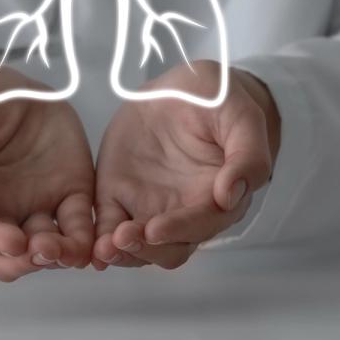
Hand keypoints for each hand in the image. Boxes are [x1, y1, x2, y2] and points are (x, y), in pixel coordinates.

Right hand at [0, 63, 94, 281]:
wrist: (11, 85)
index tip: (13, 241)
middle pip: (8, 257)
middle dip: (25, 261)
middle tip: (42, 249)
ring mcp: (36, 206)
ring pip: (46, 250)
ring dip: (58, 256)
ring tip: (70, 250)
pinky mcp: (69, 195)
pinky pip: (80, 227)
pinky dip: (87, 241)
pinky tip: (95, 244)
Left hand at [92, 61, 279, 270]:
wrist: (181, 88)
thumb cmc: (220, 101)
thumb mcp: (242, 116)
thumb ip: (248, 156)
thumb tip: (230, 197)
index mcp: (220, 195)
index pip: (203, 223)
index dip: (181, 230)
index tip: (156, 230)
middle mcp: (185, 210)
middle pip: (169, 248)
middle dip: (147, 250)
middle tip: (123, 238)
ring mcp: (150, 206)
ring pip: (139, 245)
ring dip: (123, 252)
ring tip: (104, 247)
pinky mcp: (119, 195)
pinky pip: (109, 224)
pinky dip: (100, 240)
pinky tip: (91, 247)